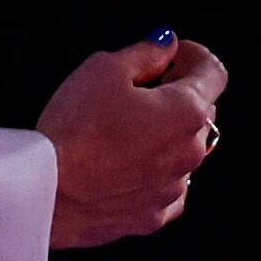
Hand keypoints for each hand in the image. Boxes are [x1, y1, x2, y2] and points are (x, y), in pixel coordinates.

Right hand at [38, 37, 227, 247]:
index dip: (194, 56)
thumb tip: (166, 45)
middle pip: (201, 112)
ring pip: (183, 151)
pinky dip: (155, 172)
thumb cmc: (74, 129)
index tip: (175, 55)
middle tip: (142, 88)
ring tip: (124, 130)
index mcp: (186, 110)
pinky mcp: (153, 216)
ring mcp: (174, 188)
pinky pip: (167, 187)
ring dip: (166, 136)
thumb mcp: (104, 69)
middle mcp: (190, 152)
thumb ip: (145, 52)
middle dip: (178, 95)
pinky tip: (126, 165)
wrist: (47, 193)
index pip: (214, 73)